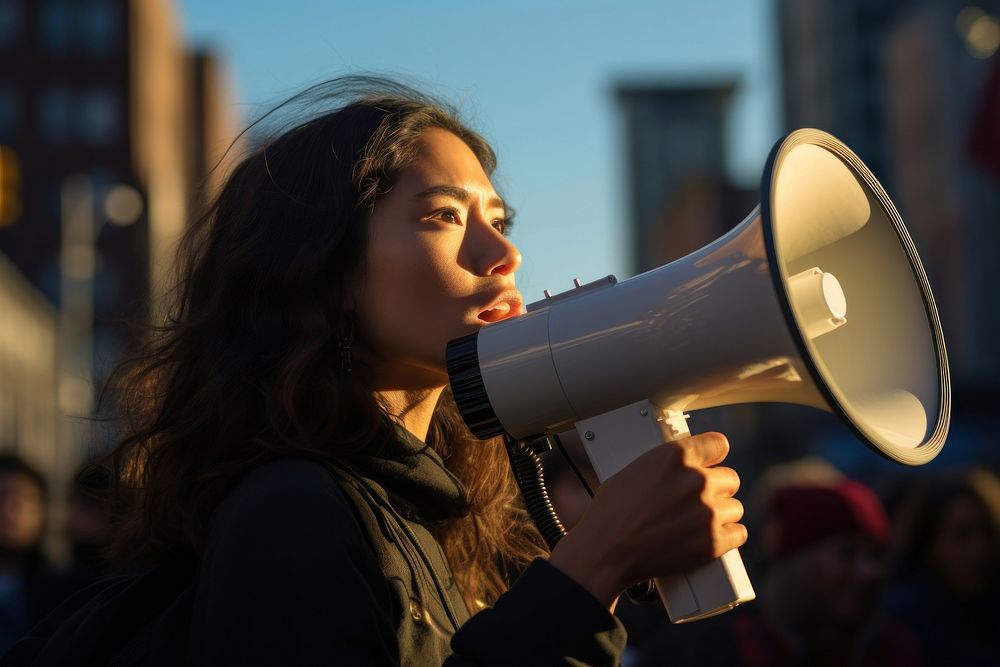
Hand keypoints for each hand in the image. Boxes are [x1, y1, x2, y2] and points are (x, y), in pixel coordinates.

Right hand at [548, 432, 746, 605]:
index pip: (718, 444)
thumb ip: (666, 466)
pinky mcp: (712, 542)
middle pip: (729, 478)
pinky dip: (726, 536)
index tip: (712, 462)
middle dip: (716, 489)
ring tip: (697, 522)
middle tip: (697, 500)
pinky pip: (738, 533)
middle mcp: (697, 481)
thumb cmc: (611, 512)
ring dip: (720, 514)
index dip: (714, 455)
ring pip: (735, 508)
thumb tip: (679, 469)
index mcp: (676, 456)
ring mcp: (707, 512)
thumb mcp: (634, 471)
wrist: (606, 551)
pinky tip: (710, 536)